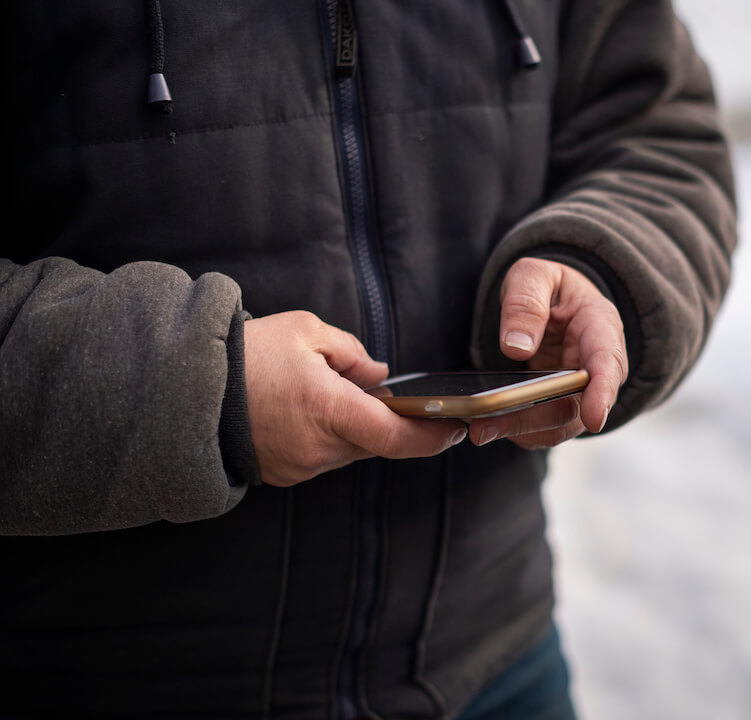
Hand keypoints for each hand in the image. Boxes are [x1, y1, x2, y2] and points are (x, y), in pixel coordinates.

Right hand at [244, 311, 467, 485]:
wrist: (180, 390)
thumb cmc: (243, 355)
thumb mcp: (304, 331)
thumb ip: (353, 353)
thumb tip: (379, 376)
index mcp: (330, 411)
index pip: (397, 437)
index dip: (433, 437)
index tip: (456, 429)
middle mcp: (319, 448)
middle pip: (375, 441)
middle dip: (383, 419)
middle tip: (368, 388)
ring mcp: (300, 466)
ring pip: (348, 449)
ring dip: (350, 426)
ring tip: (319, 391)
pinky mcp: (282, 475)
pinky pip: (320, 456)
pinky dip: (323, 435)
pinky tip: (301, 410)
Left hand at [469, 258, 627, 448]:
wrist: (554, 303)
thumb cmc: (549, 288)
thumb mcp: (534, 275)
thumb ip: (525, 302)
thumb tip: (516, 347)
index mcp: (600, 327)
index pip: (607, 363)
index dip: (603, 392)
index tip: (594, 418)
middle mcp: (596, 367)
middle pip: (577, 405)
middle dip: (535, 419)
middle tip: (488, 424)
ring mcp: (581, 393)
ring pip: (558, 424)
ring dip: (521, 430)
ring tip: (480, 429)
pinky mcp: (561, 407)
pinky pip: (543, 429)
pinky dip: (517, 431)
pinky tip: (487, 425)